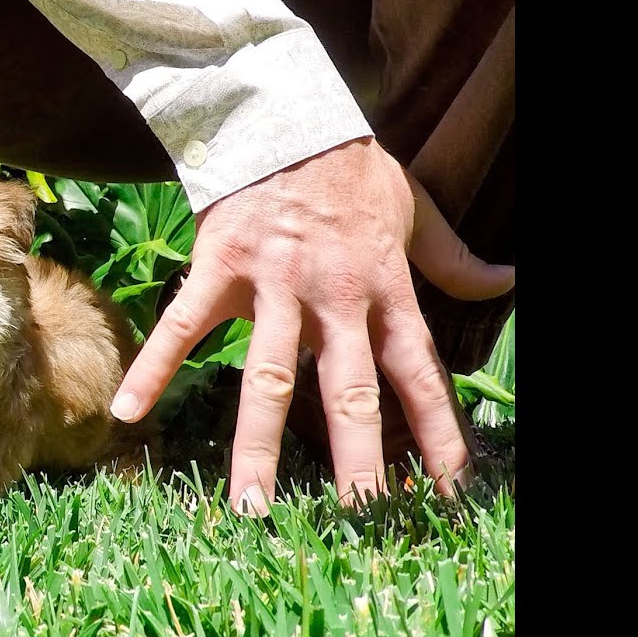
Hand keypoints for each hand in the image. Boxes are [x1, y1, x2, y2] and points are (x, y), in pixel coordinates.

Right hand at [109, 138, 513, 514]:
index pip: (418, 372)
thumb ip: (453, 257)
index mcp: (384, 286)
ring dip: (257, 443)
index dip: (438, 431)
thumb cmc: (350, 169)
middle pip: (348, 390)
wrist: (284, 115)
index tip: (447, 490)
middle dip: (357, 460)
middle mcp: (333, 295)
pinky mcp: (218, 268)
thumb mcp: (414, 209)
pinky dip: (154, 369)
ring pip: (266, 375)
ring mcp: (272, 284)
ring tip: (250, 507)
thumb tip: (508, 280)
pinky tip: (129, 415)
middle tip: (359, 521)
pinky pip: (182, 327)